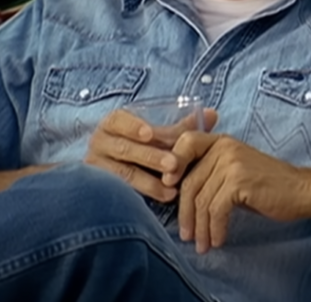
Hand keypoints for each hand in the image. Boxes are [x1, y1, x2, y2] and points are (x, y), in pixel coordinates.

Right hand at [84, 108, 217, 201]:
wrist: (118, 171)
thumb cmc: (146, 147)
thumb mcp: (162, 135)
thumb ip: (184, 127)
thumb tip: (213, 114)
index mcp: (113, 124)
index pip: (118, 120)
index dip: (133, 126)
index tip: (150, 133)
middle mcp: (100, 143)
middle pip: (124, 149)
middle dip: (151, 156)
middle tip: (173, 164)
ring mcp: (97, 167)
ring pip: (123, 174)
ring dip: (149, 181)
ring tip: (173, 189)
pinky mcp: (101, 188)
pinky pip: (121, 192)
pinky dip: (144, 194)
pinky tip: (163, 197)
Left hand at [165, 133, 310, 253]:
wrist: (302, 190)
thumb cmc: (269, 185)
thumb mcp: (236, 171)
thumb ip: (211, 173)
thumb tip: (180, 193)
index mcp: (222, 141)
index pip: (185, 143)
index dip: (172, 165)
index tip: (168, 191)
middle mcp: (225, 147)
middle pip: (190, 181)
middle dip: (185, 213)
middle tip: (187, 235)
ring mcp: (233, 162)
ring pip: (202, 199)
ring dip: (200, 227)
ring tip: (202, 244)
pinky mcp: (240, 181)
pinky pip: (216, 209)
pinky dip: (214, 229)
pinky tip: (218, 239)